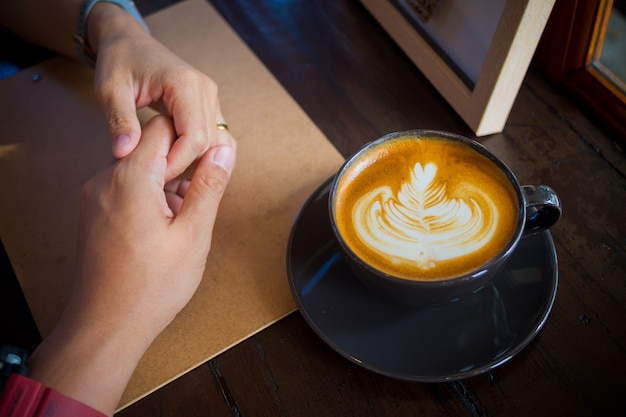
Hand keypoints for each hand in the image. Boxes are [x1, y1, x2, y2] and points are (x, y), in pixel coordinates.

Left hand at [27, 115, 235, 414]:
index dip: (192, 137)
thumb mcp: (193, 235)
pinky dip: (149, 198)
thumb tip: (224, 151)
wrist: (104, 326)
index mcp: (131, 178)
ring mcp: (96, 197)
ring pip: (139, 169)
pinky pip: (126, 189)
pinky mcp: (95, 214)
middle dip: (182, 164)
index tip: (212, 159)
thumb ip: (208, 187)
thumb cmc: (148, 287)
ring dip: (166, 184)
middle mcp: (106, 180)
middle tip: (204, 194)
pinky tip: (164, 228)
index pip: (163, 126)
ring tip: (184, 219)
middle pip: (150, 146)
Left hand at [89, 4, 233, 180]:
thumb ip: (119, 120)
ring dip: (195, 162)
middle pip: (209, 143)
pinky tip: (176, 161)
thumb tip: (123, 153)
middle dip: (186, 165)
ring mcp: (211, 98)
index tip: (155, 177)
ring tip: (166, 171)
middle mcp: (206, 90)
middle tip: (158, 180)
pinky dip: (199, 154)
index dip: (178, 162)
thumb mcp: (110, 90)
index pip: (195, 137)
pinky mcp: (210, 106)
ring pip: (216, 143)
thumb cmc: (119, 61)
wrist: (129, 42)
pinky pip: (214, 137)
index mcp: (185, 84)